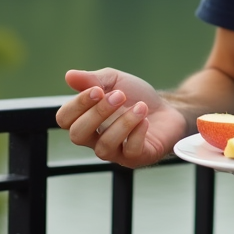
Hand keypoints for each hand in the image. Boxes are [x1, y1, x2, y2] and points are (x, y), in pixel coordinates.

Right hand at [55, 69, 188, 167]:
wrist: (168, 108)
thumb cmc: (136, 96)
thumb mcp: (115, 81)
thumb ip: (92, 79)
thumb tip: (69, 75)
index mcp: (85, 119)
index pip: (64, 119)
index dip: (77, 105)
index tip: (97, 90)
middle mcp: (95, 139)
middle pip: (77, 135)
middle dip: (97, 113)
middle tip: (119, 96)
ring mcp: (115, 152)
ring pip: (104, 147)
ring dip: (122, 123)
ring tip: (140, 107)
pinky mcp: (135, 158)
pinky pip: (129, 151)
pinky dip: (137, 133)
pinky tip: (145, 120)